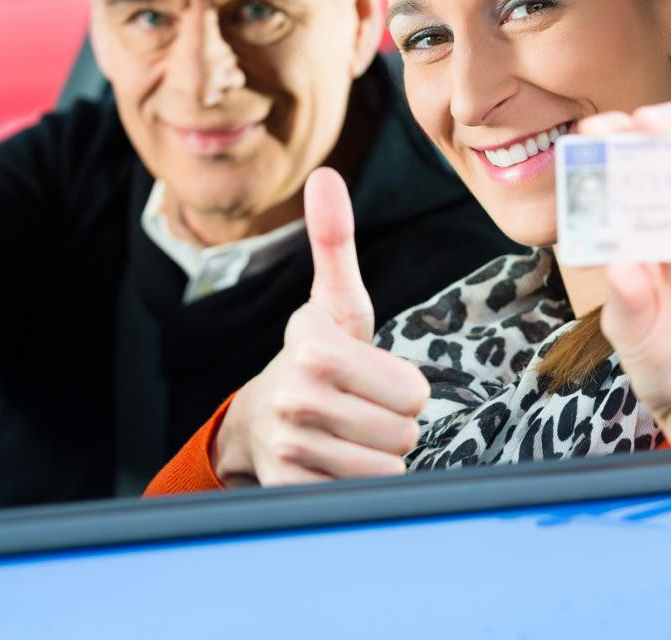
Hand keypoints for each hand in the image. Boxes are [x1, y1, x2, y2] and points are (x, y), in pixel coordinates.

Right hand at [211, 167, 429, 486]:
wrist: (257, 418)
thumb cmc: (314, 354)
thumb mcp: (334, 300)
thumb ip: (335, 241)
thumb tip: (326, 177)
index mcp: (316, 349)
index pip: (413, 391)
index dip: (404, 387)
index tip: (374, 376)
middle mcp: (298, 398)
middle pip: (404, 431)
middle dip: (394, 422)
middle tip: (362, 407)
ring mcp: (290, 446)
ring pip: (387, 465)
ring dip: (378, 454)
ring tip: (349, 432)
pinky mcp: (289, 487)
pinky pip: (362, 494)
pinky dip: (357, 482)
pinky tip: (332, 460)